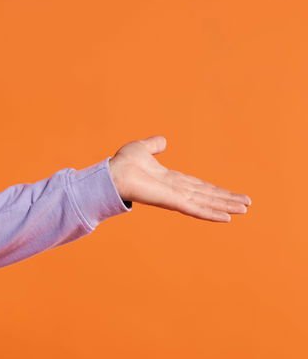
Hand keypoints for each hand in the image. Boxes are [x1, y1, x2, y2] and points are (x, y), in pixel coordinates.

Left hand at [108, 136, 250, 222]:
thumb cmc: (122, 164)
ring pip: (206, 202)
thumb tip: (163, 140)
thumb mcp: (142, 148)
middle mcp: (176, 190)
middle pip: (207, 195)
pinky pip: (196, 209)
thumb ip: (154, 145)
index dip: (215, 190)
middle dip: (226, 199)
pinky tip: (227, 218)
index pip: (198, 186)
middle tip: (246, 205)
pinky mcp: (173, 202)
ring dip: (226, 206)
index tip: (231, 194)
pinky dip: (212, 213)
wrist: (111, 174)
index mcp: (171, 179)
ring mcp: (176, 197)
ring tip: (244, 210)